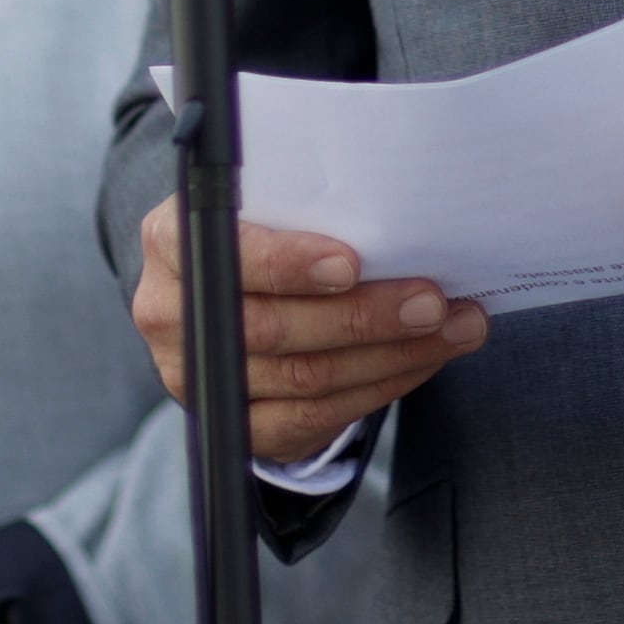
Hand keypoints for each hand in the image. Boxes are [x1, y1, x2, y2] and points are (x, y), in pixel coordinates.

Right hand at [131, 200, 485, 462]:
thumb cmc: (263, 226)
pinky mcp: (234, 425)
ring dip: (393, 355)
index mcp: (169, 238)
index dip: (289, 264)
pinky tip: (422, 361)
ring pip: (305, 379)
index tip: (351, 263)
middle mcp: (170, 314)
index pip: (229, 256)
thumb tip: (399, 214)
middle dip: (366, 316)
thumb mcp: (264, 199)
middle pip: (275, 329)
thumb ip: (303, 203)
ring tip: (453, 328)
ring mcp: (197, 377)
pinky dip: (380, 388)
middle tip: (433, 301)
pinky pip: (315, 418)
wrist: (227, 288)